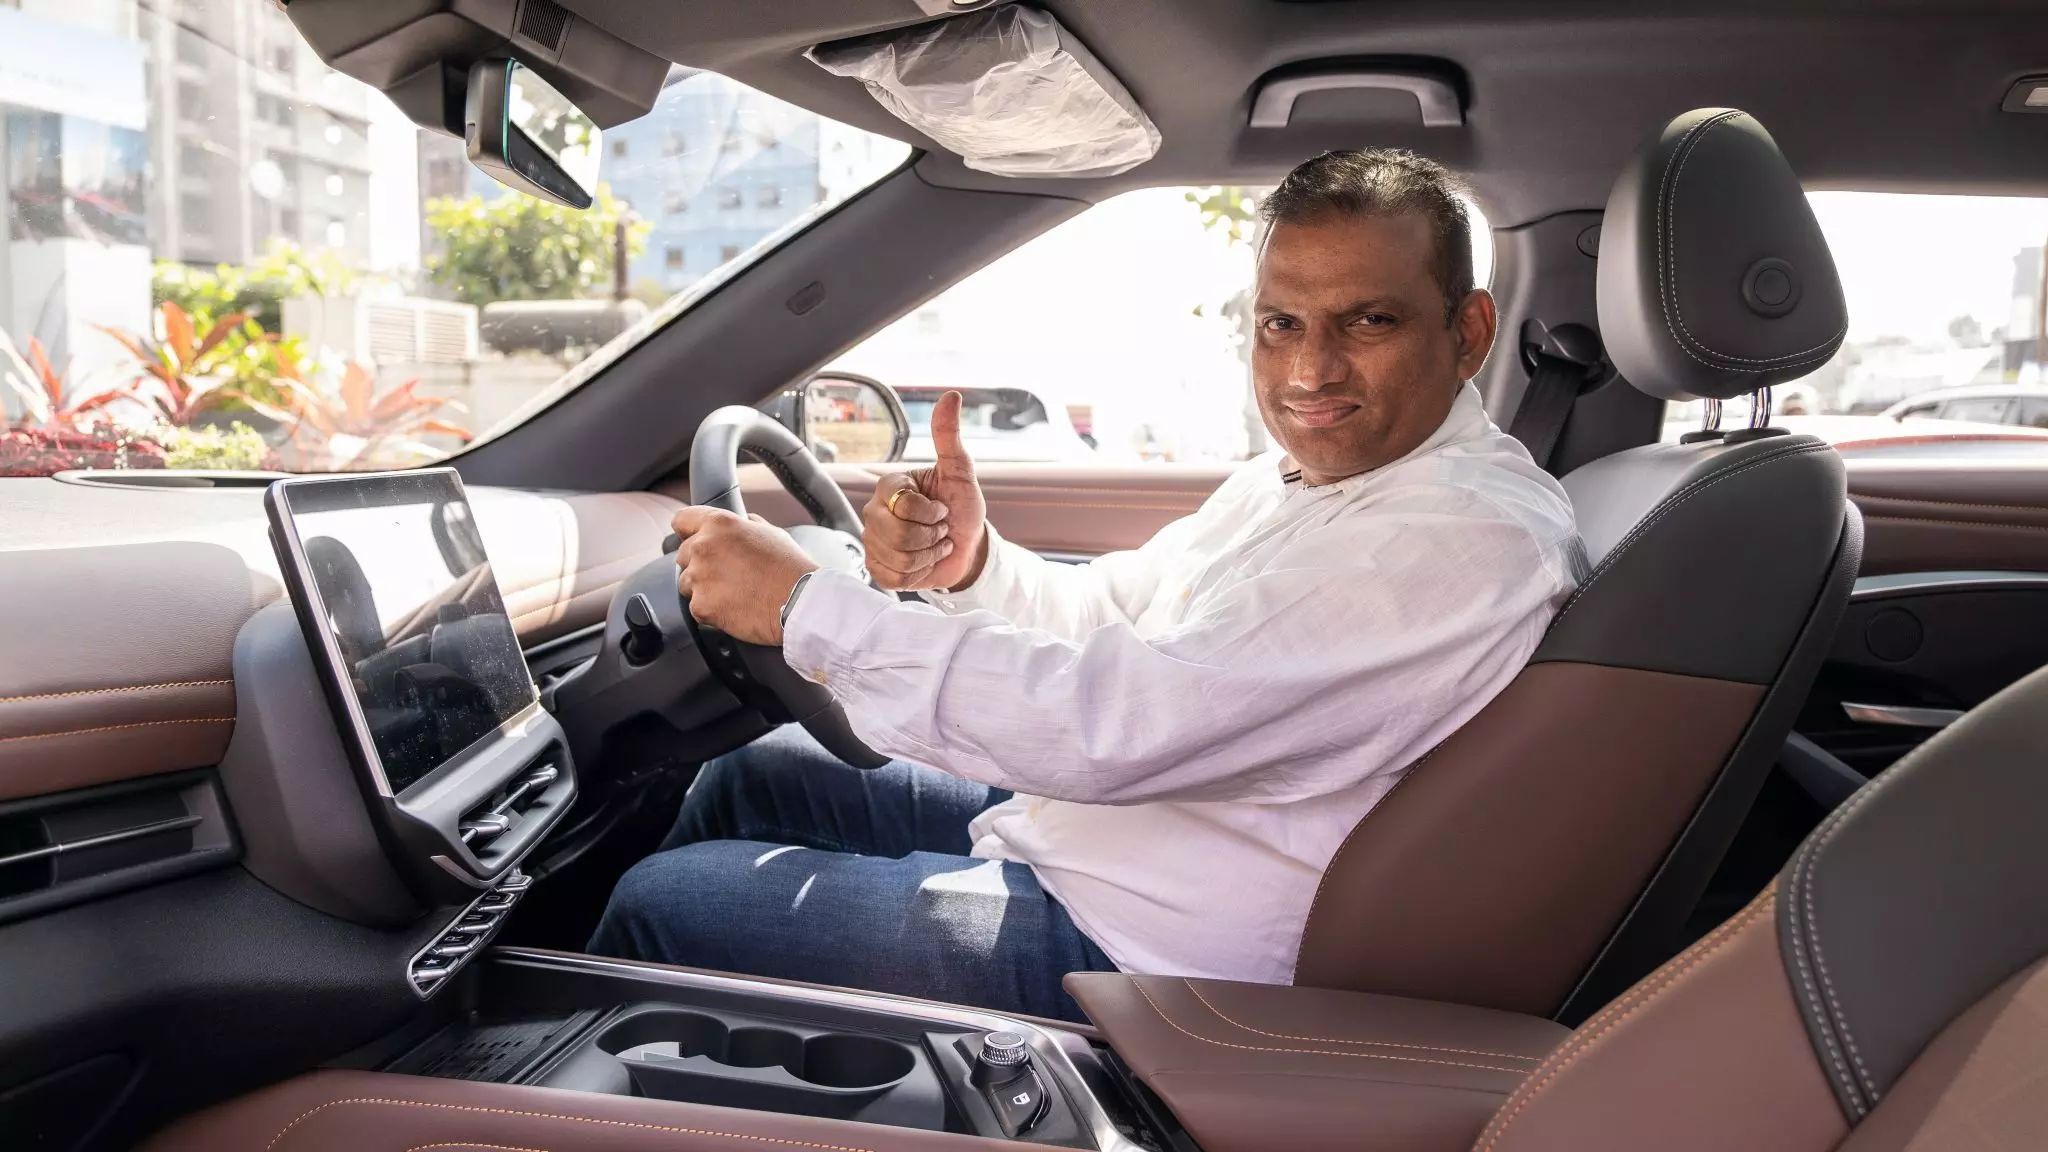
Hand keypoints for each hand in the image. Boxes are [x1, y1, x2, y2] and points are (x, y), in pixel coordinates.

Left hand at [671, 506, 817, 644]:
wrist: (800, 603)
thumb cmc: (791, 568)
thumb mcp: (772, 532)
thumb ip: (748, 525)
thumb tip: (744, 522)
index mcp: (719, 524)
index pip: (682, 521)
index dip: (687, 532)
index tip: (692, 540)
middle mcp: (703, 547)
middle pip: (683, 556)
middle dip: (701, 565)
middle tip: (728, 576)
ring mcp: (699, 577)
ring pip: (687, 584)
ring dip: (704, 589)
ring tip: (734, 594)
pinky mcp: (701, 605)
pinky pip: (697, 608)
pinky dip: (711, 611)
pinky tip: (734, 609)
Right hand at [865, 390, 987, 590]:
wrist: (967, 546)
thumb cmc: (961, 507)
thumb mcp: (960, 472)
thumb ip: (949, 436)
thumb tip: (951, 396)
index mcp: (890, 486)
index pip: (906, 506)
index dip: (933, 514)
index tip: (942, 509)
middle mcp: (874, 513)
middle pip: (900, 535)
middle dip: (932, 536)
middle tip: (939, 529)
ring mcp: (872, 542)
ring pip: (899, 558)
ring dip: (929, 555)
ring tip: (934, 544)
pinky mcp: (877, 569)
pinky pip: (895, 578)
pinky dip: (919, 574)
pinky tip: (925, 562)